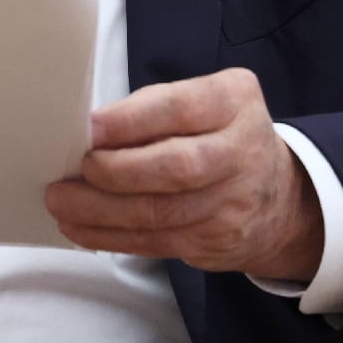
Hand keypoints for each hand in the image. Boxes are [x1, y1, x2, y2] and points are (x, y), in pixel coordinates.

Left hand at [44, 67, 322, 281]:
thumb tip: (91, 130)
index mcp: (234, 101)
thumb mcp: (206, 102)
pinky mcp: (214, 240)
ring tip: (61, 201)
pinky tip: (79, 226)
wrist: (281, 199)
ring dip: (101, 210)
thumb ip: (156, 108)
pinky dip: (109, 236)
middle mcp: (240, 150)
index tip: (90, 128)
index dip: (131, 121)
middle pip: (175, 166)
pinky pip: (154, 241)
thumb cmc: (223, 136)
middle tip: (77, 169)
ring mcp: (231, 202)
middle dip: (117, 170)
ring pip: (159, 211)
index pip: (180, 108)